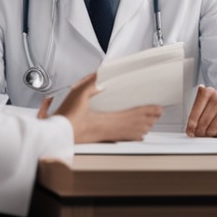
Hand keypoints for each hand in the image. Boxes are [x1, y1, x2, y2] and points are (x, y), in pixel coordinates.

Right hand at [41, 72, 162, 142]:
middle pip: (137, 125)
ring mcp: (107, 136)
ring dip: (144, 126)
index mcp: (107, 120)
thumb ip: (89, 84)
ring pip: (132, 133)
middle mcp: (110, 130)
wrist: (57, 136)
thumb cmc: (65, 119)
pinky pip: (124, 139)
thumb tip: (100, 76)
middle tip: (159, 112)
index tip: (157, 107)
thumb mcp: (77, 94)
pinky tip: (138, 136)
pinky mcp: (103, 140)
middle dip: (151, 118)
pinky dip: (135, 136)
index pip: (134, 115)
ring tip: (152, 121)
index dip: (148, 110)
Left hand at [186, 85, 216, 136]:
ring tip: (210, 133)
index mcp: (210, 92)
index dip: (191, 124)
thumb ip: (199, 108)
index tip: (189, 131)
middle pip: (203, 122)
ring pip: (211, 129)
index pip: (195, 111)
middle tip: (198, 135)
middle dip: (199, 132)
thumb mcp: (212, 102)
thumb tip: (189, 127)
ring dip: (208, 135)